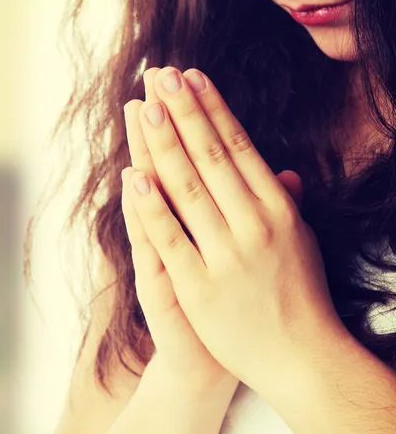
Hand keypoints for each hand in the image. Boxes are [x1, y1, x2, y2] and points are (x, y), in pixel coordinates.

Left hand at [122, 66, 342, 390]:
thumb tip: (282, 169)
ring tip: (144, 106)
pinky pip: (170, 240)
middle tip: (161, 74)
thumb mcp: (297, 240)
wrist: (301, 359)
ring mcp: (226, 256)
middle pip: (210, 157)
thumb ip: (285, 202)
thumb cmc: (297, 292)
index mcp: (277, 208)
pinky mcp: (199, 288)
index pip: (238, 146)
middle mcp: (254, 224)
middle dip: (184, 111)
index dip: (212, 108)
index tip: (191, 76)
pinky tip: (133, 175)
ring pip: (188, 189)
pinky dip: (150, 207)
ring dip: (165, 145)